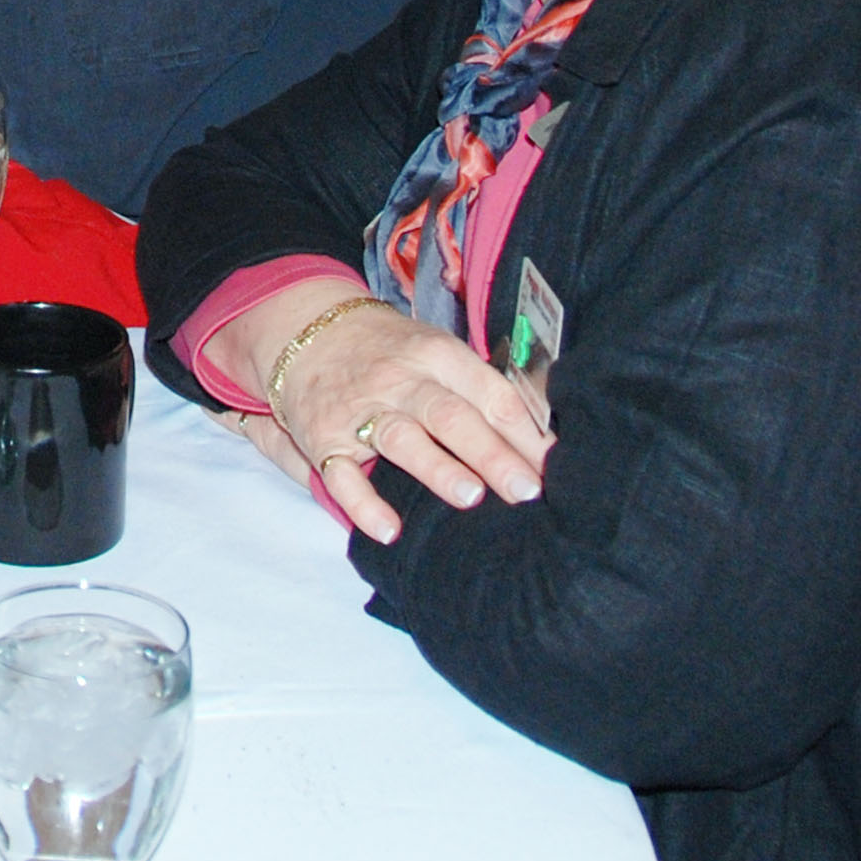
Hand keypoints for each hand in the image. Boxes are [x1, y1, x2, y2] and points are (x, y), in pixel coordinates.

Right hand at [219, 286, 552, 544]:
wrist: (307, 331)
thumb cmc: (391, 352)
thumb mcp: (436, 350)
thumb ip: (481, 387)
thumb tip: (542, 439)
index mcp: (436, 354)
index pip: (488, 391)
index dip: (523, 430)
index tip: (553, 466)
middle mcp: (399, 380)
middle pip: (449, 416)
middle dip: (490, 453)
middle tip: (525, 490)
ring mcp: (360, 410)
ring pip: (401, 439)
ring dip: (437, 468)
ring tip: (471, 497)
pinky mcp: (325, 439)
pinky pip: (342, 475)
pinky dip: (362, 504)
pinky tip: (389, 530)